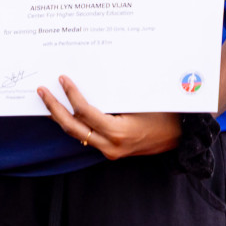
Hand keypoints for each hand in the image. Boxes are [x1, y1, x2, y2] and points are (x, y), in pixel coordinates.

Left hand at [38, 75, 180, 159]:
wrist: (184, 137)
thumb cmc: (166, 113)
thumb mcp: (142, 99)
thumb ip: (116, 92)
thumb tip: (92, 73)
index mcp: (119, 132)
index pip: (85, 112)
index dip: (71, 95)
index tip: (62, 79)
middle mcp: (111, 146)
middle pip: (73, 128)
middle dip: (54, 108)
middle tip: (41, 91)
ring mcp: (110, 151)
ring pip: (77, 135)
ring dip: (61, 116)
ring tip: (48, 99)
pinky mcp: (111, 151)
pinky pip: (87, 137)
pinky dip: (75, 123)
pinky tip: (65, 110)